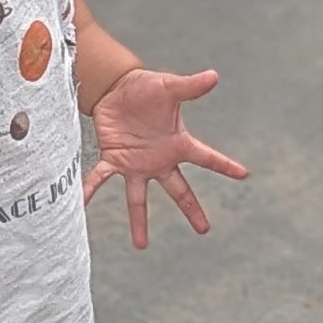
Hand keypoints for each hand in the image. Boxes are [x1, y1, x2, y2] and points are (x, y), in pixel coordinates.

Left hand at [83, 66, 247, 248]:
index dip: (224, 165)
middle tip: (204, 230)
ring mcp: (137, 164)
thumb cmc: (148, 88)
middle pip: (179, 190)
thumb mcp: (170, 87)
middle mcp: (160, 160)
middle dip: (192, 210)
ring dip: (139, 221)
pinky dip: (89, 190)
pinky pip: (100, 178)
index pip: (206, 158)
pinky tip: (79, 203)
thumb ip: (190, 86)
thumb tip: (214, 76)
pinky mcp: (114, 159)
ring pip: (139, 198)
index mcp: (178, 144)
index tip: (243, 174)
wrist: (119, 87)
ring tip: (141, 246)